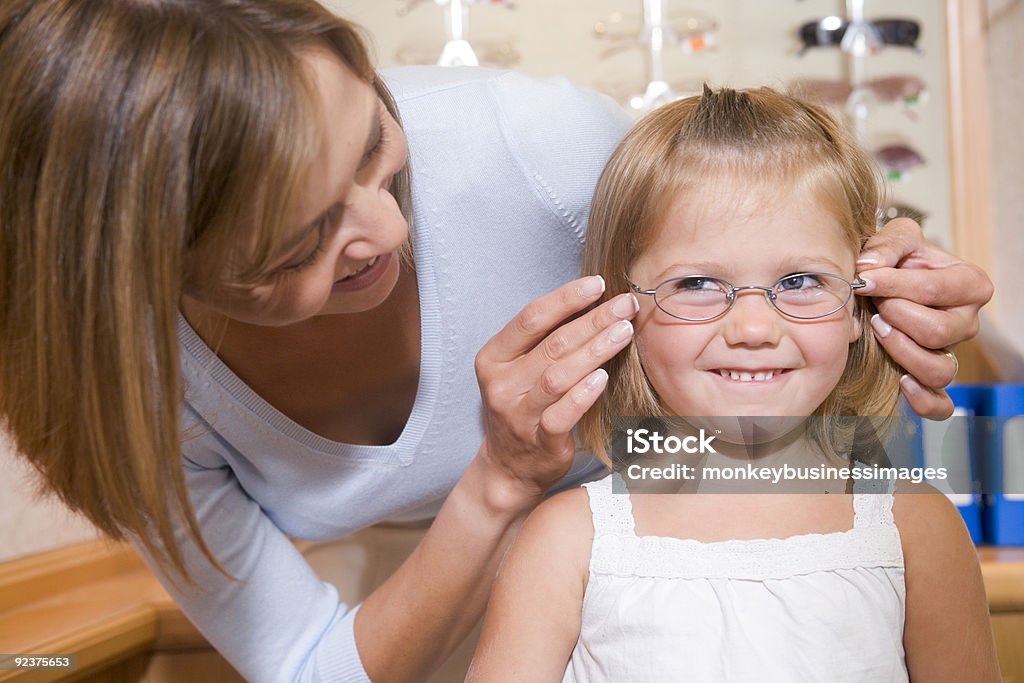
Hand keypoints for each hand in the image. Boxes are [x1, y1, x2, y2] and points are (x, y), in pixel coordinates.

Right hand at [474, 276, 636, 505]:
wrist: (509, 467)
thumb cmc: (522, 407)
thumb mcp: (518, 370)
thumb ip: (544, 341)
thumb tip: (592, 302)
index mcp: (493, 358)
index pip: (531, 318)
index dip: (566, 298)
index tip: (598, 284)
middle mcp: (501, 384)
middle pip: (552, 344)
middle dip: (593, 320)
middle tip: (625, 305)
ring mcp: (518, 414)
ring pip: (559, 376)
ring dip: (595, 350)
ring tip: (624, 332)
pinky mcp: (539, 441)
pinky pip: (563, 414)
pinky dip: (583, 394)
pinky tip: (604, 377)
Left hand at [855, 218, 992, 417]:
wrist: (883, 285)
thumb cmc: (895, 260)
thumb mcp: (895, 239)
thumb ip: (886, 245)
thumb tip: (869, 268)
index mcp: (969, 285)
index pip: (936, 290)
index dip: (894, 285)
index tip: (864, 280)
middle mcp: (966, 322)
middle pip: (938, 332)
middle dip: (897, 316)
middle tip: (875, 306)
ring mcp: (951, 353)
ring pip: (939, 369)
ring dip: (901, 351)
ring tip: (878, 330)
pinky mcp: (932, 379)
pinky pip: (939, 405)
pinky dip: (922, 400)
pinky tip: (900, 382)